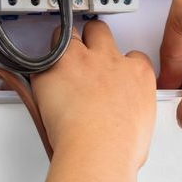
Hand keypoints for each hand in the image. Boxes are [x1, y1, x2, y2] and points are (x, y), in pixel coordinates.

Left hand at [30, 20, 155, 167]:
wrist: (97, 148)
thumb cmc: (120, 145)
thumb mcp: (141, 125)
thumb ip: (131, 111)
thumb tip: (124, 120)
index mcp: (137, 73)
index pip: (132, 55)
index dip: (118, 63)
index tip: (111, 74)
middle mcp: (109, 60)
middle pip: (100, 32)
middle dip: (91, 39)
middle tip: (83, 57)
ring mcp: (80, 61)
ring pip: (69, 34)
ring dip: (63, 44)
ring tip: (58, 61)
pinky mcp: (52, 69)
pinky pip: (41, 59)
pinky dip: (39, 68)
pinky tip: (39, 80)